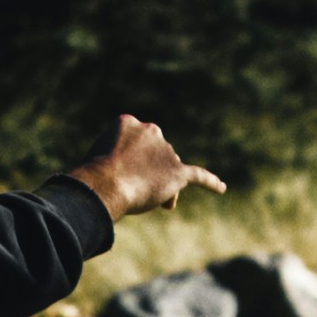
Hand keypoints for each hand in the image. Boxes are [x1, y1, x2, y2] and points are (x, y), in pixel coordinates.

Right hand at [85, 114, 220, 215]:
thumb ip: (122, 160)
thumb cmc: (95, 175)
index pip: (134, 143)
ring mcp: (166, 150)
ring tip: (144, 195)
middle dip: (148, 171)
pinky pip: (198, 175)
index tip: (116, 173)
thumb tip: (142, 177)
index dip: (128, 162)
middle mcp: (151, 130)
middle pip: (155, 155)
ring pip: (167, 170)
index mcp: (128, 121)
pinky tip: (221, 188)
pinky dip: (210, 183)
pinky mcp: (177, 171)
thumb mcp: (102, 157)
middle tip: (131, 186)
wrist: (105, 183)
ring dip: (160, 184)